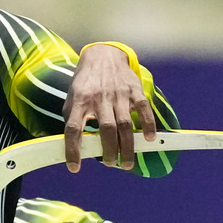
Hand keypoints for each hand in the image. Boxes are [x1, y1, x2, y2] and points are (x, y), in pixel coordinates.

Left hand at [63, 44, 156, 171]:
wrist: (103, 56)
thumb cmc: (86, 83)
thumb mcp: (72, 98)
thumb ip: (73, 119)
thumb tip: (73, 146)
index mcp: (80, 101)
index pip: (73, 129)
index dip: (72, 150)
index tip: (74, 167)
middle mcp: (99, 98)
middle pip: (105, 129)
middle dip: (109, 151)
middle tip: (111, 164)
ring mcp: (118, 94)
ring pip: (124, 124)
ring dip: (127, 147)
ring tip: (127, 163)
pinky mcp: (134, 91)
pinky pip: (144, 110)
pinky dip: (148, 125)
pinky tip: (149, 139)